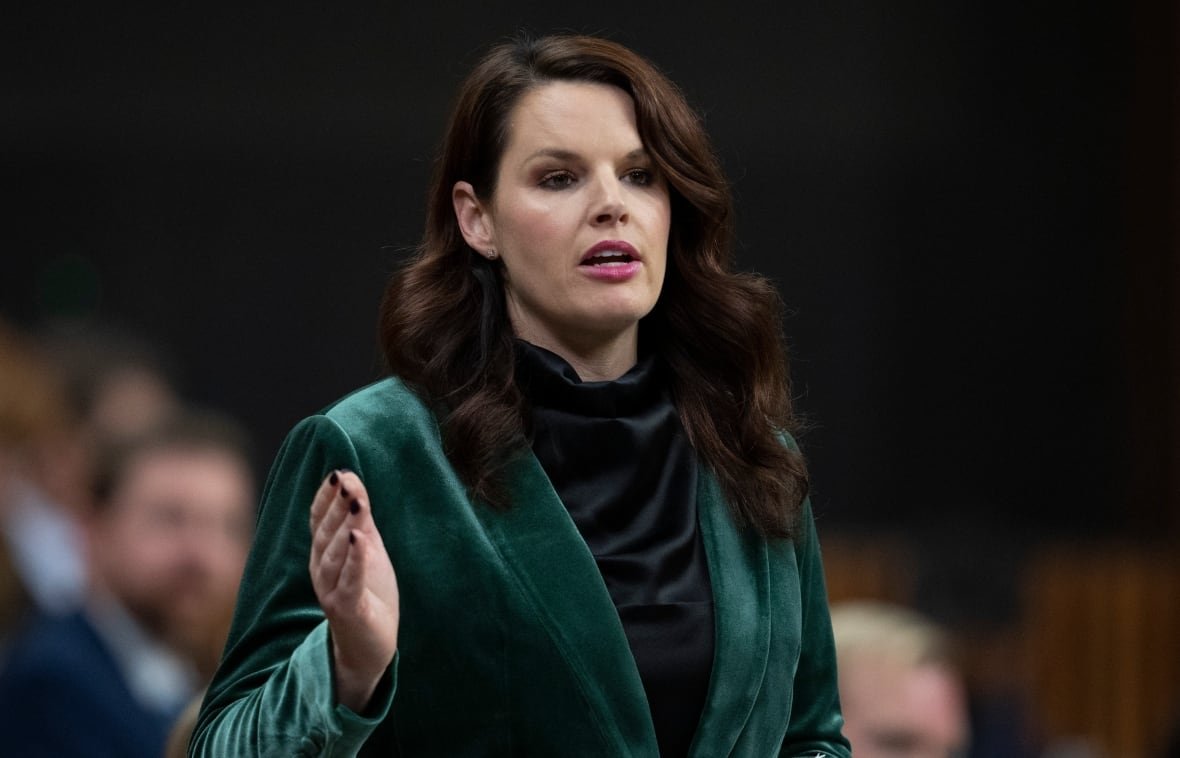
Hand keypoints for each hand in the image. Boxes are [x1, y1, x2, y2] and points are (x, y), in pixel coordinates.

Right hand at [309, 469, 398, 712]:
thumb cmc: (367, 591)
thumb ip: (359, 517)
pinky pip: (349, 582)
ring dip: (345, 528)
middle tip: (346, 482)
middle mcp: (321, 569)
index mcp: (323, 552)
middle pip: (326, 534)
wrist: (370, 642)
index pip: (318, 520)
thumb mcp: (367, 547)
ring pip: (335, 556)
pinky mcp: (347, 608)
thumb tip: (351, 478)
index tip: (337, 474)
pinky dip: (355, 561)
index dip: (326, 497)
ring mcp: (332, 590)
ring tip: (356, 504)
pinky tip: (359, 540)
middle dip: (336, 507)